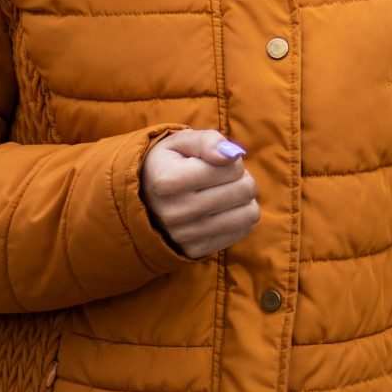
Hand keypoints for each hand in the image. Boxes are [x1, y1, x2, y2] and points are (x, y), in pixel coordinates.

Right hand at [137, 128, 259, 257]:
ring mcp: (184, 236)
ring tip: (221, 193)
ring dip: (242, 199)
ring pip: (249, 213)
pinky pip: (242, 231)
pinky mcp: (196, 250)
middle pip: (244, 190)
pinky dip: (237, 217)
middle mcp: (174, 213)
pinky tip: (219, 211)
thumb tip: (234, 154)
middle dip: (240, 178)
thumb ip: (208, 141)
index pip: (232, 168)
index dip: (231, 160)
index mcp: (167, 181)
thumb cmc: (168, 164)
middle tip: (221, 178)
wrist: (142, 201)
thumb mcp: (181, 142)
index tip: (214, 162)